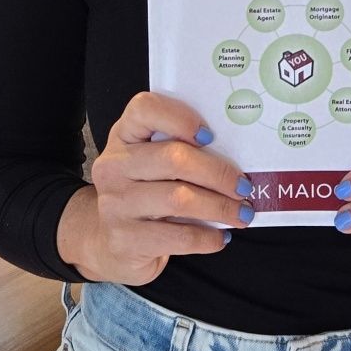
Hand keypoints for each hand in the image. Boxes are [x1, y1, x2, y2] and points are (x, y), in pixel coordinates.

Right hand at [76, 92, 254, 285]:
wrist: (106, 240)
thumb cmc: (143, 192)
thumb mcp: (152, 163)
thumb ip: (182, 151)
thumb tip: (238, 157)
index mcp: (124, 135)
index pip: (145, 109)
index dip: (180, 118)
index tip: (210, 135)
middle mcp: (114, 166)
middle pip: (174, 158)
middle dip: (218, 173)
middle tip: (244, 187)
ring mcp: (116, 204)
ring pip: (179, 199)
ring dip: (220, 207)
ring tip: (242, 214)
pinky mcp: (125, 241)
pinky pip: (177, 237)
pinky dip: (207, 238)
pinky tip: (221, 237)